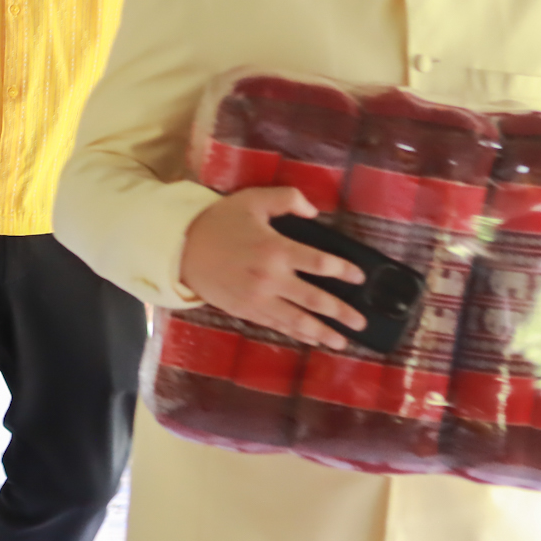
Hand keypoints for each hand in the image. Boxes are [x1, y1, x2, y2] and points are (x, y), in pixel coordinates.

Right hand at [179, 186, 366, 349]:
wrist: (180, 246)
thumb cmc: (219, 221)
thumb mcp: (251, 199)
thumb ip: (286, 199)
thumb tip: (314, 212)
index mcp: (276, 249)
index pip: (320, 263)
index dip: (345, 271)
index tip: (360, 277)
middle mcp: (271, 278)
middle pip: (316, 299)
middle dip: (342, 312)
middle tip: (360, 322)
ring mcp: (259, 298)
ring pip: (298, 320)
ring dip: (323, 332)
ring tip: (341, 342)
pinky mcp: (246, 310)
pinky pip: (277, 325)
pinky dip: (297, 334)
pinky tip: (311, 339)